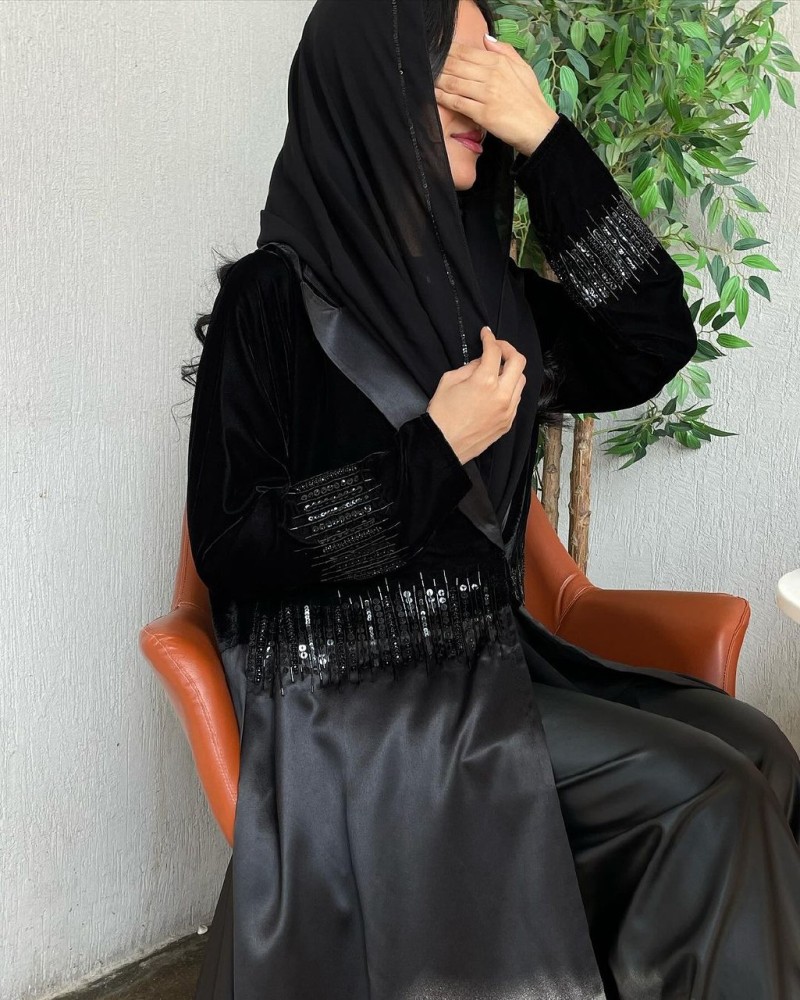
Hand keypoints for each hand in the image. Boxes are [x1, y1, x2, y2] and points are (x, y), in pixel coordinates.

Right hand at [426, 327, 526, 463]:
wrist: (443, 445)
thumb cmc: (441, 415)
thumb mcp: (449, 381)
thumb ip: (469, 367)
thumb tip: (481, 362)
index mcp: (485, 382)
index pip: (494, 351)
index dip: (490, 338)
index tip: (486, 334)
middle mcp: (502, 395)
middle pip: (519, 362)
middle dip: (508, 350)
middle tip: (497, 348)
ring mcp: (508, 410)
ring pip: (521, 381)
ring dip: (511, 371)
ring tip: (497, 370)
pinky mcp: (508, 422)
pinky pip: (515, 399)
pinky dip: (509, 389)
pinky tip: (497, 390)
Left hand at [433, 37, 558, 156]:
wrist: (539, 127)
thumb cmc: (530, 100)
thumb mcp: (523, 68)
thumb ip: (505, 51)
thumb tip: (486, 38)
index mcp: (500, 63)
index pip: (467, 53)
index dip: (449, 52)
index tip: (439, 54)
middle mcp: (492, 75)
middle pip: (457, 66)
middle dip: (440, 65)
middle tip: (429, 66)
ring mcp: (487, 95)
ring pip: (455, 83)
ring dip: (438, 80)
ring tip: (428, 78)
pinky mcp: (483, 114)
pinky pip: (457, 103)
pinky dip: (443, 98)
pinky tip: (434, 94)